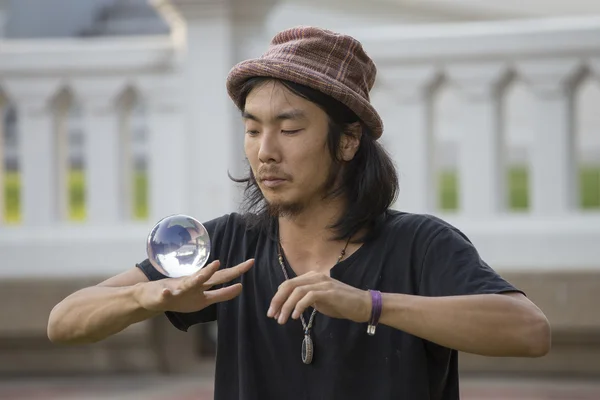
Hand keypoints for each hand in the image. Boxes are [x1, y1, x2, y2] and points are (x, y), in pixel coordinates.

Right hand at [136, 259, 253, 312]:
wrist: (150, 296)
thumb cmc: (179, 295)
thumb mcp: (203, 298)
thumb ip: (221, 294)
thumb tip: (240, 288)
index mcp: (202, 285)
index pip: (223, 277)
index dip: (237, 271)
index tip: (252, 262)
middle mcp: (193, 283)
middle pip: (213, 276)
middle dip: (229, 271)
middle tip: (245, 264)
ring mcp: (178, 288)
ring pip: (191, 282)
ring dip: (203, 274)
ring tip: (214, 266)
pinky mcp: (163, 295)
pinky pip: (165, 295)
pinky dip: (166, 294)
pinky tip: (168, 293)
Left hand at [267, 271, 370, 324]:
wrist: (363, 305)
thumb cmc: (341, 304)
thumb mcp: (320, 299)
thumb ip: (306, 298)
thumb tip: (289, 305)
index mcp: (312, 277)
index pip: (288, 284)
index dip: (278, 297)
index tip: (273, 312)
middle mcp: (315, 276)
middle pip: (289, 285)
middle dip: (277, 301)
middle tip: (272, 315)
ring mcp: (322, 283)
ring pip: (296, 291)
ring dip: (286, 306)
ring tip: (282, 320)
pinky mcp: (329, 292)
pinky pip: (308, 297)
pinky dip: (299, 306)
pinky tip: (296, 317)